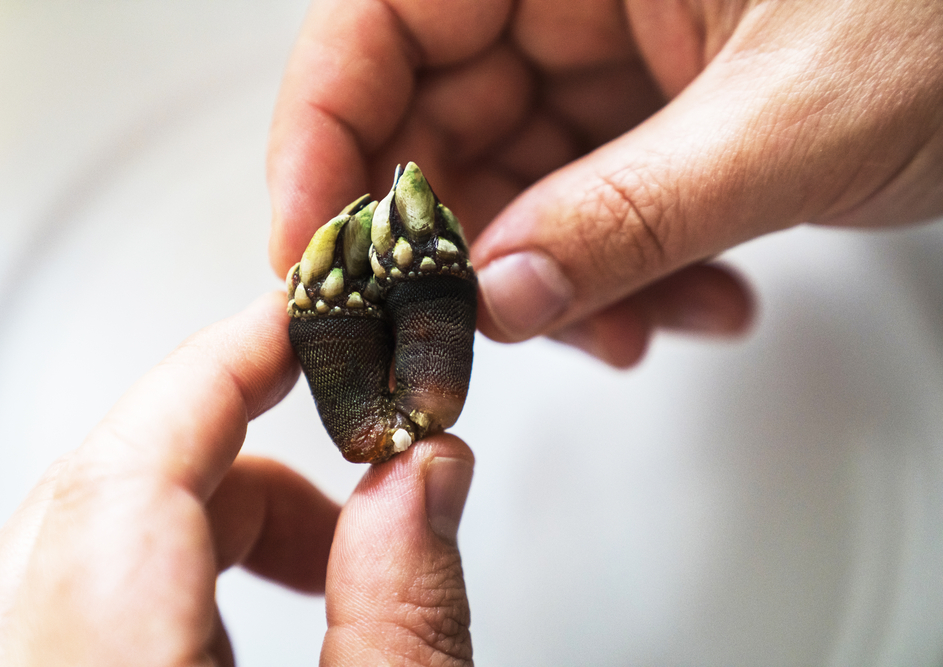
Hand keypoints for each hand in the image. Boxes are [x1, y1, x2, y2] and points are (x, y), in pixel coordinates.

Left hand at [0, 293, 473, 665]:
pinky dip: (161, 571)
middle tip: (358, 477)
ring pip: (78, 537)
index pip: (128, 475)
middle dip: (241, 459)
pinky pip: (60, 592)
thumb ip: (403, 613)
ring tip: (320, 569)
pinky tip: (240, 622)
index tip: (298, 320)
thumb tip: (425, 474)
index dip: (220, 370)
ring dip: (206, 518)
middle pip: (101, 495)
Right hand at [267, 0, 942, 365]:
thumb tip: (500, 300)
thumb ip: (633, 218)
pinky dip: (619, 269)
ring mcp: (611, 45)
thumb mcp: (793, 123)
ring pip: (513, 179)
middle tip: (471, 339)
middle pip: (435, 115)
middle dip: (458, 246)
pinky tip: (692, 300)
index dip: (325, 137)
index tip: (313, 254)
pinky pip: (584, 199)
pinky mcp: (650, 104)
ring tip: (640, 327)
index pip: (381, 16)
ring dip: (557, 278)